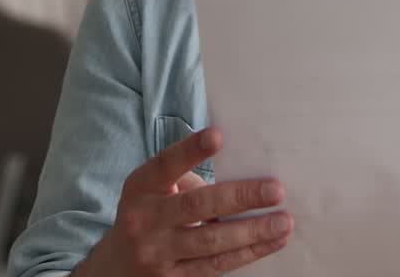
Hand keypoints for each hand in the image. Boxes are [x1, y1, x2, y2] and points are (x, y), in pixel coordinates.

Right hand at [82, 127, 292, 275]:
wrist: (115, 267)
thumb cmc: (149, 214)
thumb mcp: (153, 190)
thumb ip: (187, 180)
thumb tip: (246, 174)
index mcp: (141, 188)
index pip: (166, 165)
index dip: (191, 150)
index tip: (218, 135)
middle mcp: (145, 220)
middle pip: (196, 206)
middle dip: (240, 197)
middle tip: (276, 190)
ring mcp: (157, 253)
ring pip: (211, 242)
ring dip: (253, 231)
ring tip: (284, 221)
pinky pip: (217, 265)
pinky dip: (248, 253)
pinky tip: (273, 241)